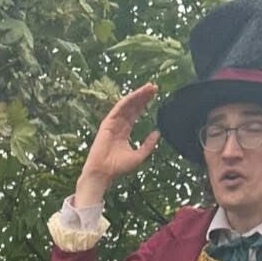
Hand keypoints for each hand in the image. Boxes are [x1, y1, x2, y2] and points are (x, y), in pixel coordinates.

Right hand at [76, 84, 160, 205]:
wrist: (103, 173)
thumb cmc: (118, 168)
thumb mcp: (139, 156)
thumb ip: (148, 144)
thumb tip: (158, 133)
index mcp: (124, 132)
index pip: (135, 114)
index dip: (144, 104)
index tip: (154, 95)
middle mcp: (118, 125)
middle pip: (132, 107)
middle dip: (143, 97)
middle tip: (154, 87)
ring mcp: (112, 124)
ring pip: (126, 105)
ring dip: (137, 95)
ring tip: (149, 87)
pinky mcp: (107, 124)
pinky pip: (118, 109)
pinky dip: (127, 101)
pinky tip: (136, 95)